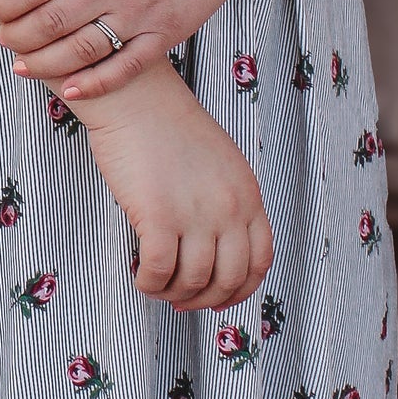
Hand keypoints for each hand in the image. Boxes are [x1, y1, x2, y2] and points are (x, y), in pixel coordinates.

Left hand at [0, 0, 254, 102]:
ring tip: (21, 65)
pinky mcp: (167, 34)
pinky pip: (126, 67)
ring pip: (82, 50)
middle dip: (18, 35)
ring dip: (44, 63)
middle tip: (0, 38)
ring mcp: (143, 12)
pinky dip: (94, 83)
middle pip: (53, 20)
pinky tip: (68, 89)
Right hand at [76, 69, 271, 309]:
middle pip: (228, 279)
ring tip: (156, 286)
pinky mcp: (160, 216)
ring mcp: (197, 213)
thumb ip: (226, 203)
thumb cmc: (169, 127)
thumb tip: (214, 249)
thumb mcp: (220, 165)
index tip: (216, 298)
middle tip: (181, 300)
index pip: (259, 262)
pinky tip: (141, 277)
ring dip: (173, 293)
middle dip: (204, 299)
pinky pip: (160, 271)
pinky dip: (151, 284)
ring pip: (194, 280)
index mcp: (248, 195)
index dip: (238, 290)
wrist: (138, 98)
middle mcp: (229, 208)